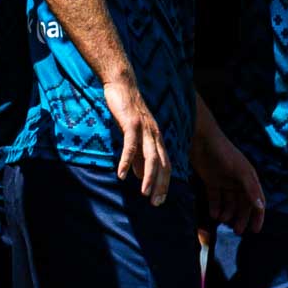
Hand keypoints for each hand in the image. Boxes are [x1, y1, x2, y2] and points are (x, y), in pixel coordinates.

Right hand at [103, 79, 170, 204]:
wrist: (122, 84)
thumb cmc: (128, 110)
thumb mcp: (136, 135)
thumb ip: (139, 155)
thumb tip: (141, 176)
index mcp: (157, 138)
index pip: (166, 165)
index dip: (164, 183)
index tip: (160, 201)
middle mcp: (154, 135)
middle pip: (162, 164)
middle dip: (160, 185)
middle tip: (156, 203)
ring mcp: (144, 129)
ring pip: (150, 157)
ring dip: (149, 177)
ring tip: (144, 194)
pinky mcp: (131, 123)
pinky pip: (131, 146)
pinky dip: (127, 161)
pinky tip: (122, 175)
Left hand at [195, 117, 265, 234]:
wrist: (201, 139)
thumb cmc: (224, 152)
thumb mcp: (240, 171)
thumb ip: (251, 188)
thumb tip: (261, 206)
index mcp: (249, 178)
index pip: (256, 201)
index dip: (257, 216)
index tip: (255, 231)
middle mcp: (238, 181)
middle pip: (242, 205)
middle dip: (240, 218)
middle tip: (236, 231)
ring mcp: (224, 181)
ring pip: (228, 203)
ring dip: (227, 213)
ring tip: (222, 221)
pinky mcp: (211, 181)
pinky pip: (215, 198)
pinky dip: (215, 207)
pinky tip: (213, 214)